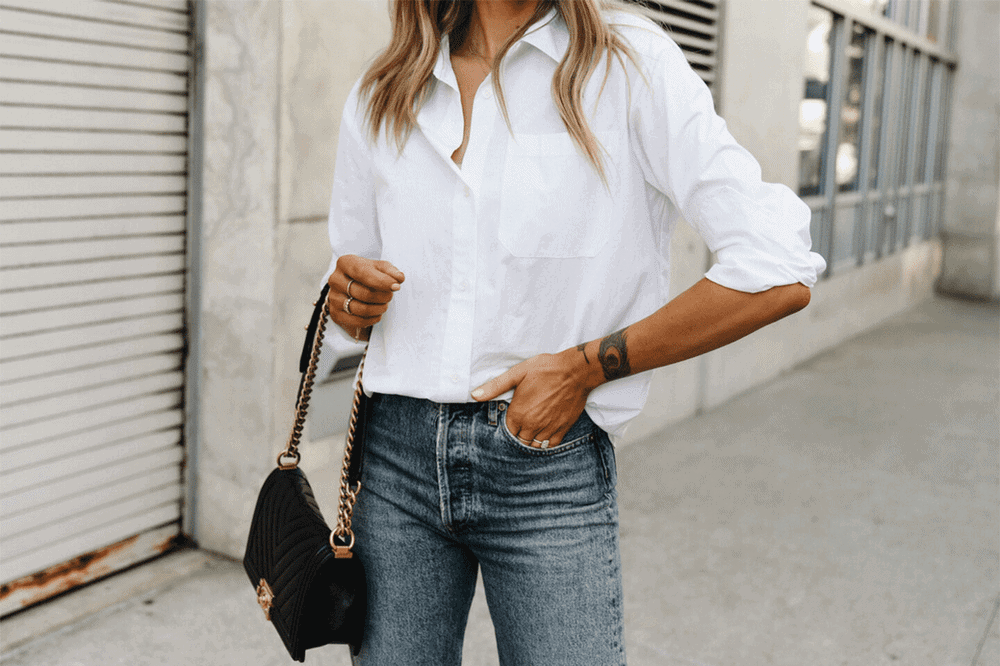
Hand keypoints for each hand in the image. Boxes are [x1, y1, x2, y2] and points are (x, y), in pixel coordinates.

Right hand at [327, 255, 403, 340]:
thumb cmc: (367, 274)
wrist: (351, 286)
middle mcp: (336, 280)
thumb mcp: (379, 267)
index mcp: (345, 263)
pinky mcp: (335, 313)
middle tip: (390, 296)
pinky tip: (377, 314)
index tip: (396, 286)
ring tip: (384, 304)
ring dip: (379, 309)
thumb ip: (390, 271)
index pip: (363, 273)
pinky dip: (372, 319)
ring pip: (361, 309)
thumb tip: (399, 278)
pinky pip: (357, 321)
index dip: (382, 281)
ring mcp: (333, 297)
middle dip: (383, 297)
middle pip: (364, 293)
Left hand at [471, 349, 599, 447]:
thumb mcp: (517, 373)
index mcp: (518, 413)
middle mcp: (532, 424)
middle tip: (522, 425)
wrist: (575, 371)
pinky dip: (546, 442)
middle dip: (519, 434)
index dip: (509, 426)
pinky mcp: (562, 428)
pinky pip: (550, 445)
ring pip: (534, 445)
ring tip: (532, 430)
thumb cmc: (545, 369)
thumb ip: (495, 386)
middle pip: (520, 440)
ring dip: (531, 440)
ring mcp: (548, 428)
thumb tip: (474, 395)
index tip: (513, 419)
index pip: (508, 431)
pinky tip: (544, 433)